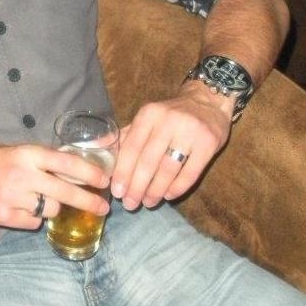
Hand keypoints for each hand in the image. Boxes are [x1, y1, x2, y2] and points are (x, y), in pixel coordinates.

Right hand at [0, 143, 110, 229]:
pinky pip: (33, 222)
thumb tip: (75, 170)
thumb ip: (43, 160)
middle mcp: (23, 175)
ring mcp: (13, 198)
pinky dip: (33, 218)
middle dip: (89, 202)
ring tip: (40, 200)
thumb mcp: (18, 150)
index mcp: (28, 154)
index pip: (67, 164)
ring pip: (51, 210)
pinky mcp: (4, 216)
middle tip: (103, 208)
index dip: (90, 173)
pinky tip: (22, 208)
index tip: (104, 180)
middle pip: (65, 193)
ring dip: (53, 208)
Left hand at [110, 82, 232, 210]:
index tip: (117, 192)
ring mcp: (190, 132)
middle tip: (130, 204)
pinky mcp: (208, 143)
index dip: (123, 172)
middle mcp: (168, 121)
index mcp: (148, 115)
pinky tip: (168, 196)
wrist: (207, 102)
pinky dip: (177, 188)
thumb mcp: (147, 119)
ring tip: (148, 202)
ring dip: (156, 191)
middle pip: (148, 162)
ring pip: (168, 169)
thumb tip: (96, 147)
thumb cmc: (170, 116)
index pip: (131, 148)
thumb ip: (125, 135)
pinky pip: (190, 173)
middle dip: (137, 187)